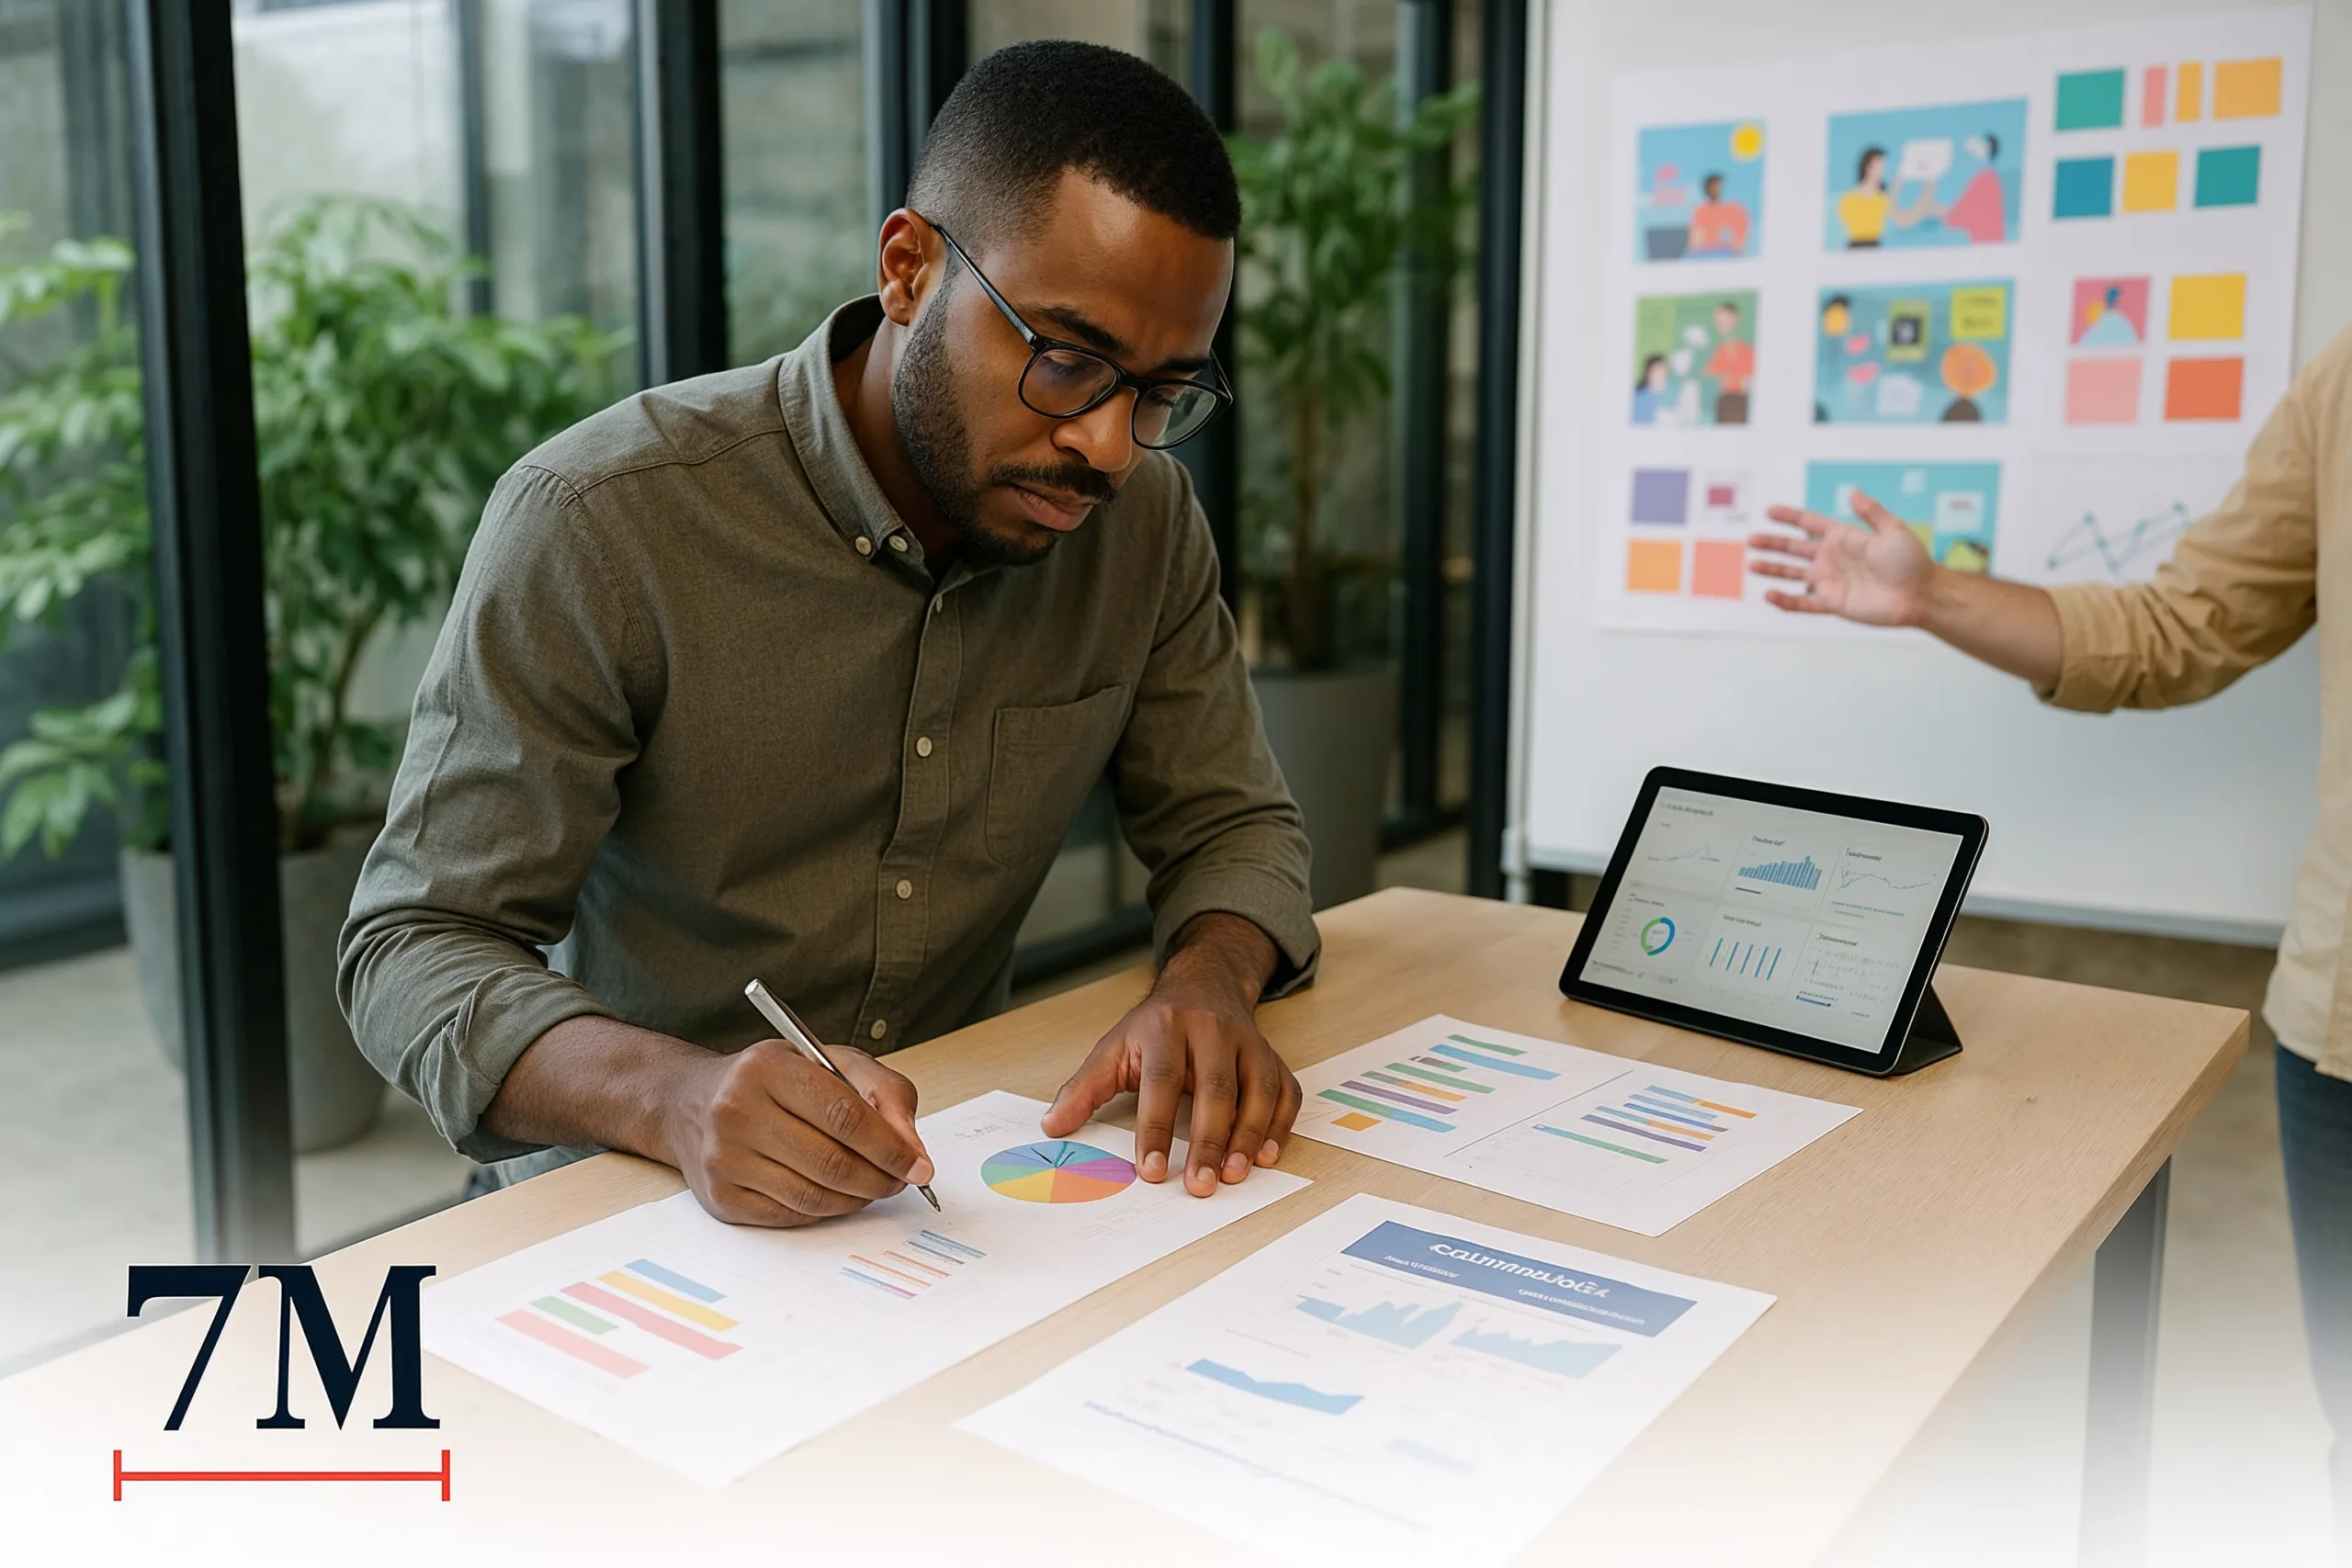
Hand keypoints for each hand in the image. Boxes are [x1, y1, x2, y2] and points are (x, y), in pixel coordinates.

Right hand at [660, 1039, 934, 1226]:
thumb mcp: (829, 1062)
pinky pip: (791, 1215)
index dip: (891, 1146)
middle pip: (832, 1162)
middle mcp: (737, 1110)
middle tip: (901, 1179)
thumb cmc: (773, 1080)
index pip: (845, 1115)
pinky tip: (836, 1194)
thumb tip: (913, 1150)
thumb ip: (883, 1093)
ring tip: (873, 1185)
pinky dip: (826, 1210)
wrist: (690, 1103)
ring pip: (814, 1195)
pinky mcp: (720, 1197)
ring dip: (857, 1198)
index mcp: (768, 1067)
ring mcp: (724, 1158)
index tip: (918, 1164)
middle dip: (880, 1178)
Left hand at [1042, 915, 1297, 1196]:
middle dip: (1208, 1141)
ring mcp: (1248, 1042)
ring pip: (1258, 1088)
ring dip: (1250, 1135)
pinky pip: (1285, 1090)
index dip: (1156, 1127)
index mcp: (1165, 1028)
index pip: (1162, 1081)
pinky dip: (1280, 1125)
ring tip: (1234, 1175)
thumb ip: (1084, 1088)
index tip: (1151, 1170)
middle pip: (1216, 1088)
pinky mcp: (1273, 1055)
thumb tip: (1053, 1126)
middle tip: (1200, 1185)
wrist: (1204, 984)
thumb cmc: (1155, 1027)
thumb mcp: (1114, 1047)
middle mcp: (1211, 1031)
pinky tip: (1266, 1155)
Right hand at [1750, 491, 1938, 624]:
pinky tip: (1769, 596)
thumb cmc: (1911, 562)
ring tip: (1752, 565)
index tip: (1770, 511)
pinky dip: (1786, 601)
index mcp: (1844, 538)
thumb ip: (1871, 512)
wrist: (1920, 595)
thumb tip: (1853, 492)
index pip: (1809, 524)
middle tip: (1751, 540)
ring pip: (1793, 575)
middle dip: (1772, 543)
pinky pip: (1804, 603)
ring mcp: (1831, 581)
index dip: (1789, 517)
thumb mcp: (1892, 530)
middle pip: (1795, 548)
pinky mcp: (1833, 603)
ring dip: (1773, 570)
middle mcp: (1833, 558)